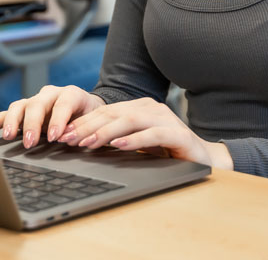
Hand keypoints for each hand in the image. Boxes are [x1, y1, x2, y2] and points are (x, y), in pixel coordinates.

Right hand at [0, 85, 105, 148]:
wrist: (87, 109)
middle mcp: (50, 94)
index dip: (58, 119)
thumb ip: (83, 129)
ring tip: (7, 136)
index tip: (54, 137)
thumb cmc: (90, 117)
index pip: (63, 104)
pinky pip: (7, 113)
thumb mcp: (93, 121)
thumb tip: (71, 141)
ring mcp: (35, 101)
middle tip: (30, 141)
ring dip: (12, 121)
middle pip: (37, 103)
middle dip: (32, 123)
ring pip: (20, 106)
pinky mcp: (24, 110)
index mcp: (71, 94)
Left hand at [56, 96, 232, 168]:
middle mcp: (151, 109)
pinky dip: (134, 139)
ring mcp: (165, 119)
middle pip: (114, 113)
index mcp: (140, 108)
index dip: (83, 122)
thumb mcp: (138, 144)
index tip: (63, 134)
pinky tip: (119, 145)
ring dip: (105, 131)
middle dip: (88, 126)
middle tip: (68, 138)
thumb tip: (83, 143)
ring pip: (130, 120)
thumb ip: (118, 139)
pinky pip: (153, 134)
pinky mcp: (178, 134)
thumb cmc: (168, 152)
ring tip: (87, 142)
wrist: (204, 158)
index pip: (106, 111)